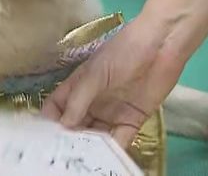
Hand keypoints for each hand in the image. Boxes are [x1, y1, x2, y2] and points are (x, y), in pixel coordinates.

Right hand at [41, 16, 188, 147]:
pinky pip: (120, 140)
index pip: (56, 108)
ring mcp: (111, 112)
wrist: (163, 46)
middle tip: (65, 156)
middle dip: (69, 140)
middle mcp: (91, 102)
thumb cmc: (123, 52)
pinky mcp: (133, 121)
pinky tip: (109, 159)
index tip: (44, 139)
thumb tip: (63, 126)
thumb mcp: (95, 73)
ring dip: (91, 148)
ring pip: (95, 136)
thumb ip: (79, 100)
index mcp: (77, 87)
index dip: (49, 122)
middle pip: (75, 126)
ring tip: (86, 160)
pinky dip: (114, 150)